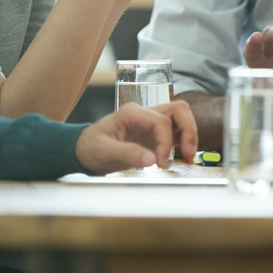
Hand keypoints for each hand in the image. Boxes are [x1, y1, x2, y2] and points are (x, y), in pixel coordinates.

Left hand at [76, 101, 199, 172]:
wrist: (83, 151)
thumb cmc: (90, 147)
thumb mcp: (104, 151)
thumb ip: (127, 153)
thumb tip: (151, 160)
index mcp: (132, 112)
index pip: (161, 121)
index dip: (165, 143)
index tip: (160, 163)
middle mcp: (144, 113)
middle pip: (178, 110)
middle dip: (188, 131)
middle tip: (189, 153)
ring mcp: (151, 122)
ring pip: (181, 118)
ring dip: (189, 135)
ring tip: (190, 156)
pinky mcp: (154, 134)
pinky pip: (176, 132)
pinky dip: (184, 142)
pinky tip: (186, 156)